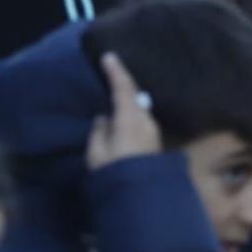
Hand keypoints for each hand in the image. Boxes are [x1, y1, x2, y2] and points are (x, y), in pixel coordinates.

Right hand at [86, 52, 162, 169]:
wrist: (143, 194)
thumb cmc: (115, 172)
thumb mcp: (97, 153)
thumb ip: (100, 131)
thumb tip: (104, 117)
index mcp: (129, 119)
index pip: (123, 89)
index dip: (116, 71)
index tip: (109, 56)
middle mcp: (145, 121)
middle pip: (134, 96)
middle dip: (123, 84)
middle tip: (111, 71)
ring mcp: (152, 130)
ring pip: (138, 108)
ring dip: (128, 100)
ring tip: (114, 94)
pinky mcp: (154, 140)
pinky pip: (140, 118)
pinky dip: (132, 111)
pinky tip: (123, 115)